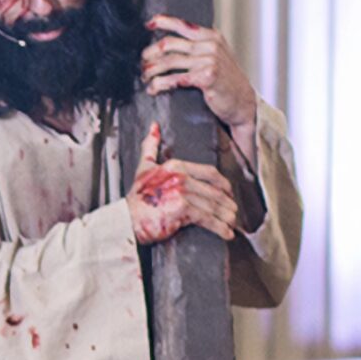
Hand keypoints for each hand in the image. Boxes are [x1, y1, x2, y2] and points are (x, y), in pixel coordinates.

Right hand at [126, 124, 241, 245]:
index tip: (229, 192)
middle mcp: (182, 178)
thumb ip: (150, 146)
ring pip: (213, 206)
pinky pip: (208, 219)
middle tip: (233, 211)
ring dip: (226, 216)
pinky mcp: (183, 211)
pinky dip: (220, 228)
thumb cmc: (137, 197)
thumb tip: (154, 126)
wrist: (127, 219)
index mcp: (176, 166)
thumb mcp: (143, 167)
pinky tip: (227, 233)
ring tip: (232, 223)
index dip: (224, 184)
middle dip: (227, 203)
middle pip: (214, 190)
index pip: (210, 173)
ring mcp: (183, 194)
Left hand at [141, 16, 258, 156]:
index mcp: (212, 36)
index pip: (182, 24)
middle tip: (143, 62)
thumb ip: (200, 46)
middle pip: (169, 44)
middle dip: (150, 53)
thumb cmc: (227, 82)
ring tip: (145, 77)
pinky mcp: (205, 77)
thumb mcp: (218, 56)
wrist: (243, 102)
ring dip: (152, 70)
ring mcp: (208, 60)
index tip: (148, 25)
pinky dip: (160, 84)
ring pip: (169, 61)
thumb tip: (171, 44)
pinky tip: (154, 89)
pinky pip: (175, 78)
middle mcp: (210, 45)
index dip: (162, 22)